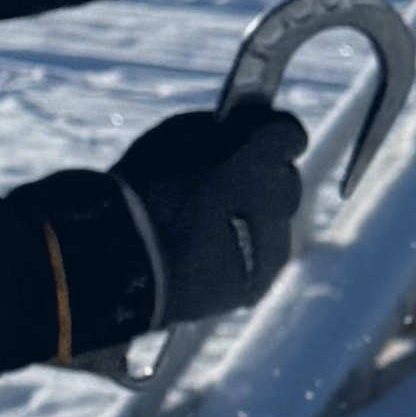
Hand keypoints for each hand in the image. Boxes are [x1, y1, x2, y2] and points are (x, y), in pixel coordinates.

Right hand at [111, 100, 307, 326]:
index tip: (253, 135)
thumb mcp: (172, 140)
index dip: (269, 132)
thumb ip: (213, 132)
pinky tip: (207, 256)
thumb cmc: (140, 194)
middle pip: (286, 180)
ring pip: (275, 224)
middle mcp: (280, 204)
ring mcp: (273, 249)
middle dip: (261, 177)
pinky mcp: (258, 286)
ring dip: (252, 218)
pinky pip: (259, 260)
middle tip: (224, 182)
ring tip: (209, 226)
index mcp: (260, 160)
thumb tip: (232, 131)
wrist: (125, 273)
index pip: (290, 133)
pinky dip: (241, 254)